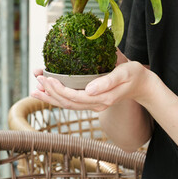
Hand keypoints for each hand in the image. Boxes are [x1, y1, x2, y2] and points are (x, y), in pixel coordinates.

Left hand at [32, 50, 154, 111]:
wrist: (142, 84)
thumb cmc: (134, 75)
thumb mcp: (123, 73)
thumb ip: (107, 81)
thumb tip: (88, 89)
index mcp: (102, 98)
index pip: (75, 97)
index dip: (60, 90)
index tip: (48, 78)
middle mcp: (96, 104)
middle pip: (68, 103)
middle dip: (51, 93)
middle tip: (38, 79)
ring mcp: (94, 104)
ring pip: (68, 105)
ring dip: (51, 97)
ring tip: (35, 89)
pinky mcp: (92, 101)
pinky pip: (72, 102)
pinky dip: (58, 97)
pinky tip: (48, 91)